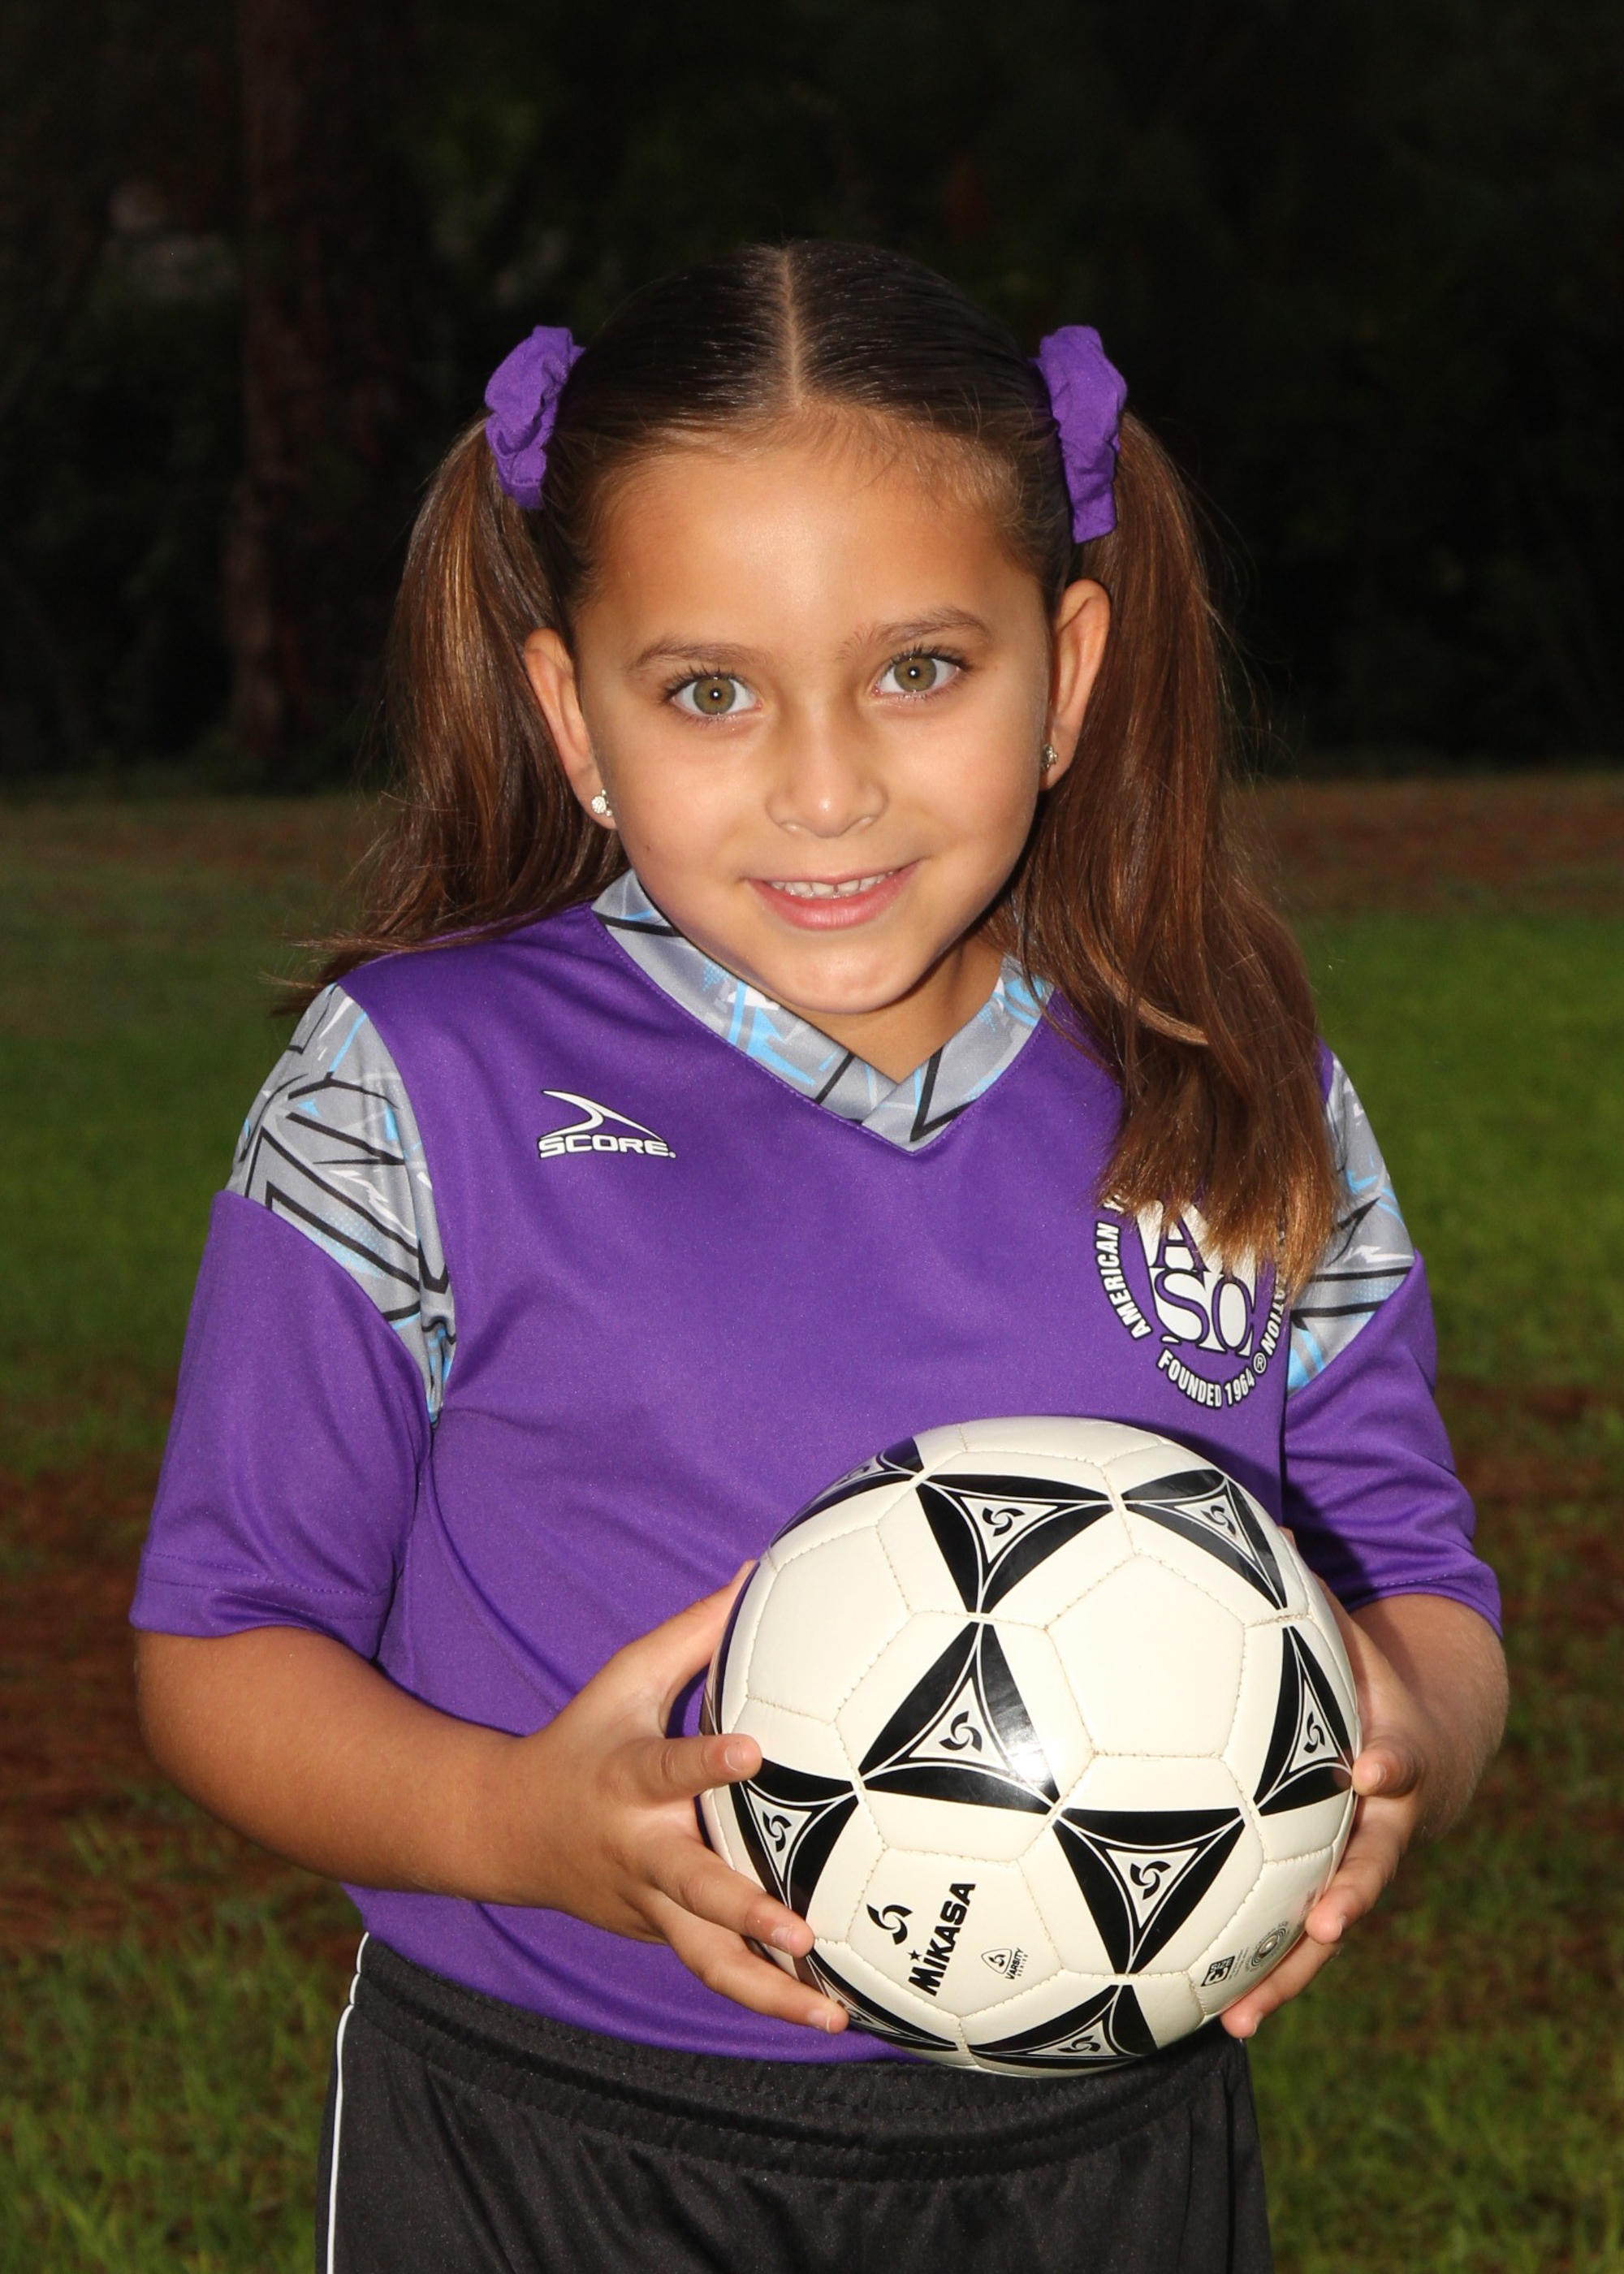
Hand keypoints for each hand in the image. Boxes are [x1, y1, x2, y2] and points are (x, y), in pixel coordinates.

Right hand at [498, 1569, 848, 2035]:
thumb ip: (692, 1633)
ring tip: (830, 2015)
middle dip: (744, 1911)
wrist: (508, 1833)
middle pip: (692, 1889)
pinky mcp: (662, 1936)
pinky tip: (826, 2014)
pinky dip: (765, 1996)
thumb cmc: (584, 1740)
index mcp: (628, 1780)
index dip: (707, 1761)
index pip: (669, 1765)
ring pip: (707, 1960)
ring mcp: (649, 1905)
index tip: (753, 1752)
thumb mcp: (624, 1679)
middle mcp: (639, 1851)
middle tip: (800, 1927)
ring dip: (767, 1992)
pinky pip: (715, 1968)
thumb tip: (754, 1569)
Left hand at [1221, 1583, 1435, 2038]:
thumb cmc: (1368, 1676)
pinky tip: (1200, 2016)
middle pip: (1373, 1867)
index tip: (1371, 1768)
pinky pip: (1290, 1943)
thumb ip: (1307, 1589)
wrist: (1430, 1744)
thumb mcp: (1348, 1630)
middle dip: (1351, 1896)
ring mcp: (1356, 1867)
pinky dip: (1255, 1978)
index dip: (1391, 1761)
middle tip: (1329, 1924)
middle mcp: (1382, 1822)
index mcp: (1393, 1751)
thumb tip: (1257, 1514)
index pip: (1402, 1754)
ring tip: (1243, 2019)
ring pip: (1330, 1929)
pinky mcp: (1323, 1895)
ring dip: (1290, 1973)